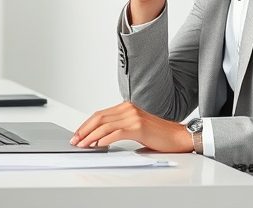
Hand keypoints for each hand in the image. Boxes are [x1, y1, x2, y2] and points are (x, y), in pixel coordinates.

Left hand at [70, 101, 193, 152]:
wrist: (178, 136)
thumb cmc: (159, 134)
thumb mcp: (136, 126)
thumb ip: (120, 127)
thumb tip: (99, 138)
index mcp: (127, 106)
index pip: (101, 114)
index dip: (87, 124)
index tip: (78, 134)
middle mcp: (129, 108)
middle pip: (99, 117)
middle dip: (84, 129)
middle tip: (75, 140)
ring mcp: (133, 117)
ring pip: (105, 126)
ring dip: (90, 136)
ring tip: (82, 145)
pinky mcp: (138, 127)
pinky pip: (116, 133)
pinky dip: (104, 139)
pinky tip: (97, 145)